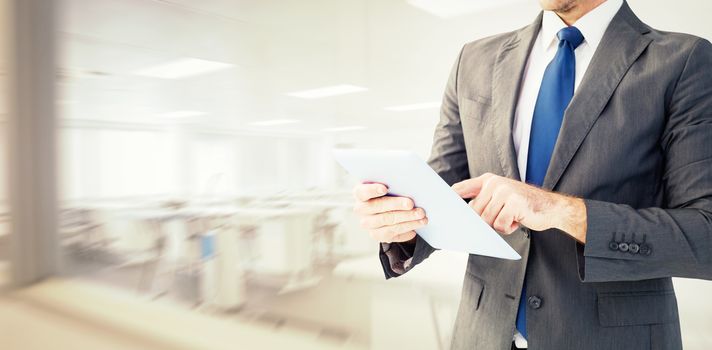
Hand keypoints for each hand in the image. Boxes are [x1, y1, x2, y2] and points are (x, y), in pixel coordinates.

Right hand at [352, 182, 427, 242]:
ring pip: (387, 223)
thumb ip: (393, 182)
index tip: (385, 188)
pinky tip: (415, 229)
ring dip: (407, 220)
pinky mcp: (376, 235)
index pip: (363, 192)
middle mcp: (361, 209)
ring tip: (422, 217)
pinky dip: (405, 232)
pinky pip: (392, 235)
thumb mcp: (388, 184)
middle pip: (378, 207)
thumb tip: (410, 181)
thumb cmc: (389, 191)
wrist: (386, 207)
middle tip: (411, 204)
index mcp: (360, 193)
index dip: (373, 190)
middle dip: (397, 205)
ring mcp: (368, 224)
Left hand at [451, 173, 586, 241]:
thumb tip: (462, 219)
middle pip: (474, 212)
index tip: (439, 207)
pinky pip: (500, 224)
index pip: (460, 188)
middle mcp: (494, 183)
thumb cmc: (522, 207)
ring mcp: (504, 191)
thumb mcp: (500, 199)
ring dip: (499, 225)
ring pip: (486, 220)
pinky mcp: (514, 202)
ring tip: (512, 217)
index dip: (449, 198)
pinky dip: (508, 228)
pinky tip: (518, 220)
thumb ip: (482, 203)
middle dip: (486, 221)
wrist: (551, 208)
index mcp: (488, 180)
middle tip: (503, 218)